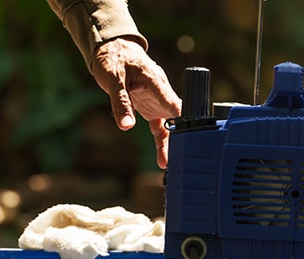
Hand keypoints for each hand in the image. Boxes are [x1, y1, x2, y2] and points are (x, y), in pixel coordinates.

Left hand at [91, 37, 180, 168]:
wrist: (112, 49)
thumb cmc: (114, 59)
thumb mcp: (113, 80)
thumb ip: (121, 103)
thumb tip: (126, 126)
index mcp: (156, 82)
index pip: (174, 104)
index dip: (184, 120)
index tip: (191, 136)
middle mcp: (161, 93)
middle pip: (177, 118)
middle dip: (180, 137)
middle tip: (181, 157)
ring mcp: (158, 101)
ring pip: (170, 125)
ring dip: (170, 143)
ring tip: (169, 164)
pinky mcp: (151, 107)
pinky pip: (160, 126)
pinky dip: (161, 141)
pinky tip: (163, 158)